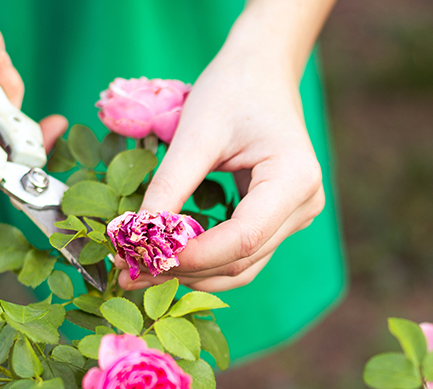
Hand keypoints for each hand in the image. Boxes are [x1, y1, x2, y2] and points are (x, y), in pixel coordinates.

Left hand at [123, 32, 325, 291]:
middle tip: (128, 272)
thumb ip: (170, 185)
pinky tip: (166, 258)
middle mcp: (304, 205)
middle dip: (185, 269)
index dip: (194, 256)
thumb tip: (137, 234)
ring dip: (192, 273)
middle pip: (242, 259)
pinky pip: (241, 253)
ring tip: (141, 271)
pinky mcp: (279, 221)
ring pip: (242, 267)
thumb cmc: (232, 90)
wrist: (260, 71)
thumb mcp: (196, 133)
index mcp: (294, 179)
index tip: (144, 257)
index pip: (243, 238)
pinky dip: (204, 261)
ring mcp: (295, 216)